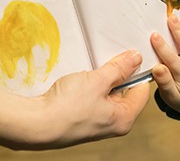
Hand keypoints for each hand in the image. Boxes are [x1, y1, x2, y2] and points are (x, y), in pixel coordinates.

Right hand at [25, 50, 149, 148]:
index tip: (130, 56)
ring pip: (106, 94)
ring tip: (91, 70)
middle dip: (117, 74)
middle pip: (124, 92)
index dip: (137, 71)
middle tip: (108, 59)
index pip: (141, 90)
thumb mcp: (97, 81)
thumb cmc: (68, 108)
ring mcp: (96, 122)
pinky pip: (93, 98)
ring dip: (101, 79)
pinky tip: (80, 80)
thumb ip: (118, 69)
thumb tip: (135, 59)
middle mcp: (113, 123)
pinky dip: (89, 87)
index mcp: (124, 118)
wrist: (38, 123)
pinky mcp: (82, 118)